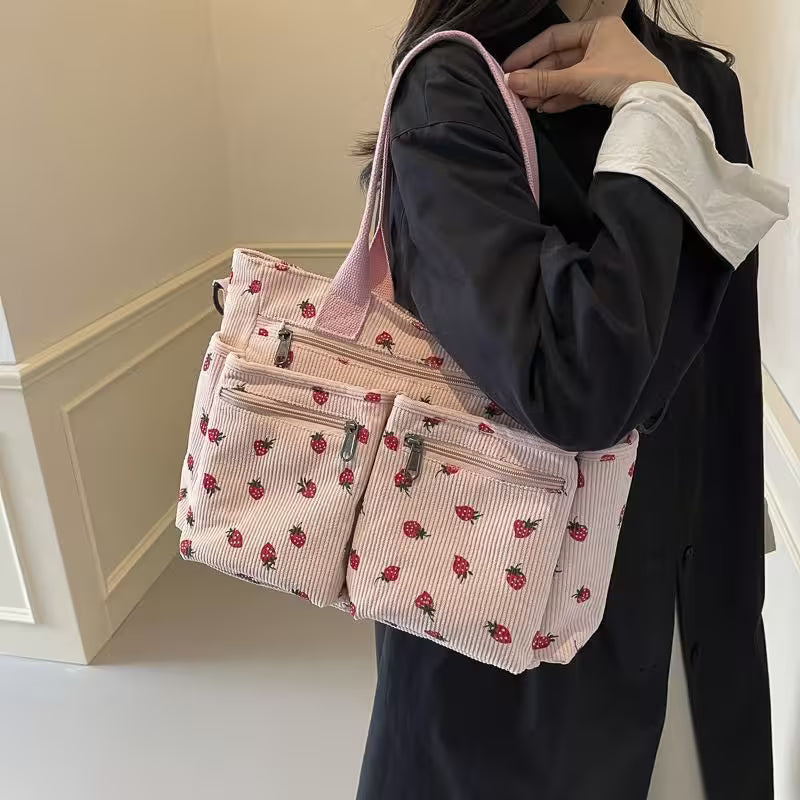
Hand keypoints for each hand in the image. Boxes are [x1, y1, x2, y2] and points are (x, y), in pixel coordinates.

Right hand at [503, 16, 675, 112]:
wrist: (655, 102)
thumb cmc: (620, 77)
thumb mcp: (578, 78)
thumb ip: (543, 81)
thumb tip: (510, 81)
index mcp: (596, 28)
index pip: (554, 38)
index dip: (529, 53)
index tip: (509, 68)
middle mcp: (600, 43)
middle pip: (559, 59)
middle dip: (537, 77)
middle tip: (516, 92)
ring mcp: (604, 65)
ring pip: (567, 76)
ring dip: (546, 90)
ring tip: (527, 104)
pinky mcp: (607, 86)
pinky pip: (578, 89)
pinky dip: (562, 97)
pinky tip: (545, 107)